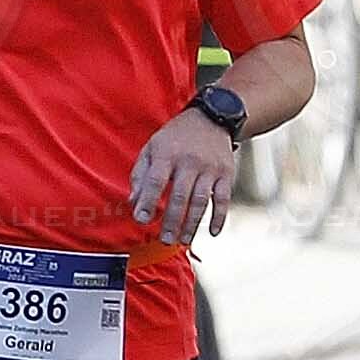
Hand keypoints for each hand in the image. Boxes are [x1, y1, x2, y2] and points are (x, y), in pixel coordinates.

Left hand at [130, 109, 239, 245]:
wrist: (212, 118)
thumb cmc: (176, 137)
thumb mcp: (152, 147)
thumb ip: (140, 174)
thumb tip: (133, 202)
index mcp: (167, 154)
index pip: (155, 181)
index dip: (147, 201)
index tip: (142, 219)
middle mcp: (189, 161)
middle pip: (180, 195)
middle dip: (172, 221)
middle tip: (165, 239)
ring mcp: (210, 168)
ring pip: (201, 200)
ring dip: (192, 224)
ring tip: (183, 240)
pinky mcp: (226, 173)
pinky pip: (224, 199)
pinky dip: (219, 217)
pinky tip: (213, 232)